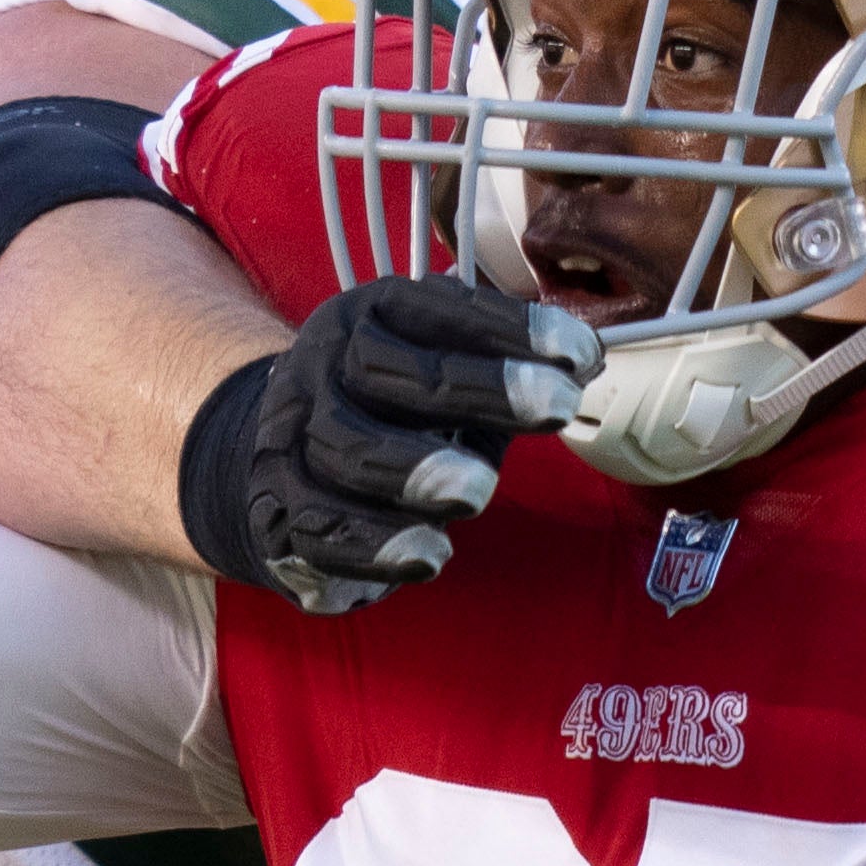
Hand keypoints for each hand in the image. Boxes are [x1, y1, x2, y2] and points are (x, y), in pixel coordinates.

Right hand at [195, 275, 600, 614]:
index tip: (578, 355)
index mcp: (366, 319)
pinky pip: (321, 530)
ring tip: (479, 491)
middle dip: (477, 388)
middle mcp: (321, 370)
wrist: (278, 461)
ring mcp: (292, 441)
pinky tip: (432, 555)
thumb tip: (586, 363)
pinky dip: (377, 545)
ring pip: (344, 449)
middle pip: (381, 369)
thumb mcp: (441, 373)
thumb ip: (503, 370)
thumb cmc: (390, 413)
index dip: (508, 330)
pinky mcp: (281, 513)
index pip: (434, 309)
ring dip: (417, 470)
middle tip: (556, 407)